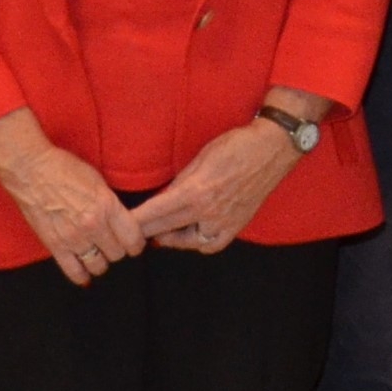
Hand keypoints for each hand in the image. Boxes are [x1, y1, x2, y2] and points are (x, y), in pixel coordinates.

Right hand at [0, 109, 144, 282]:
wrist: (30, 169)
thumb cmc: (63, 167)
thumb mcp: (97, 180)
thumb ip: (111, 203)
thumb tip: (122, 220)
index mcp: (107, 206)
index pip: (133, 239)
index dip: (136, 243)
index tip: (134, 242)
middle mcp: (93, 225)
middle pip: (118, 254)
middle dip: (118, 249)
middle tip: (112, 244)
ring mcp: (74, 237)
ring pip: (99, 265)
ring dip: (101, 261)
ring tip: (97, 254)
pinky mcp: (55, 245)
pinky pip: (74, 271)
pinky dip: (82, 276)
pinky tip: (85, 275)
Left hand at [129, 110, 312, 252]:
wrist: (272, 148)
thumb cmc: (236, 146)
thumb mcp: (199, 158)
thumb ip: (179, 181)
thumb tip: (162, 197)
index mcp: (195, 192)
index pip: (155, 213)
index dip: (134, 221)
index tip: (120, 226)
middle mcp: (208, 211)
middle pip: (166, 229)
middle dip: (145, 232)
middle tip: (130, 234)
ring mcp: (224, 221)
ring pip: (188, 241)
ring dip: (170, 238)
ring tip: (159, 233)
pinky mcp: (237, 224)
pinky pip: (211, 244)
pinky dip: (197, 243)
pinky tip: (189, 236)